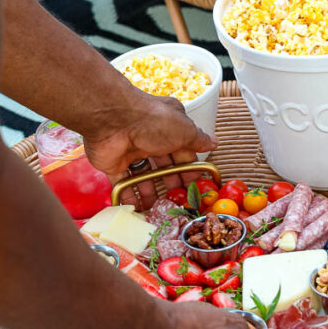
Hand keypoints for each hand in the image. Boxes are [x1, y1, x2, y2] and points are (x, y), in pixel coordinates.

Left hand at [83, 91, 216, 206]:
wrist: (113, 119)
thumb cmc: (153, 121)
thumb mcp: (184, 130)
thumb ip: (198, 139)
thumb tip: (214, 142)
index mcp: (169, 127)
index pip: (183, 151)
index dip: (190, 169)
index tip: (196, 187)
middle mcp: (150, 137)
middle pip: (163, 165)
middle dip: (171, 183)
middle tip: (179, 201)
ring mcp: (131, 151)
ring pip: (143, 176)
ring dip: (151, 193)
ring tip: (159, 208)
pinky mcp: (114, 164)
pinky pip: (122, 183)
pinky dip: (129, 196)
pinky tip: (138, 208)